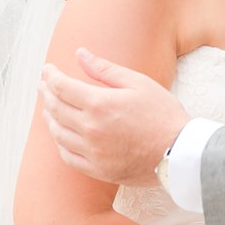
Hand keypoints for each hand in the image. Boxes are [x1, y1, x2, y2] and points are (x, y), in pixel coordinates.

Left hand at [39, 49, 190, 186]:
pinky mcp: (98, 170)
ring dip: (49, 118)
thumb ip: (105, 69)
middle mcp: (90, 129)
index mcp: (100, 104)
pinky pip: (68, 156)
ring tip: (49, 108)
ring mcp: (92, 152)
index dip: (51, 76)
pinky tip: (61, 135)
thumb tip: (80, 54)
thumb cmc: (163, 114)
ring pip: (58, 133)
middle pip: (55, 109)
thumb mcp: (138, 83)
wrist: (180, 152)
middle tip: (44, 85)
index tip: (48, 69)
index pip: (61, 87)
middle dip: (46, 93)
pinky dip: (60, 143)